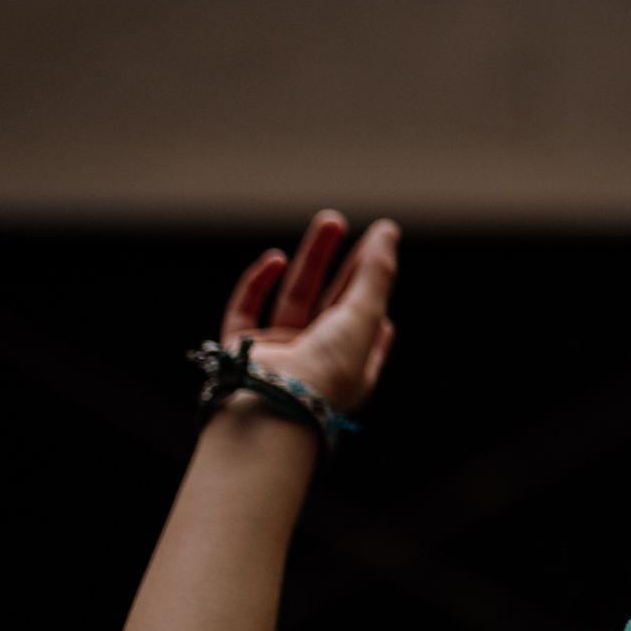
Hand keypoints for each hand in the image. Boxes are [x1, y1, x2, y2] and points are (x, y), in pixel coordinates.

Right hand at [217, 210, 400, 417]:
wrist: (270, 408)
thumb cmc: (325, 371)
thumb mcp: (363, 316)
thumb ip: (375, 274)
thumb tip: (388, 231)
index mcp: (351, 366)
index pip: (367, 322)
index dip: (371, 288)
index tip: (377, 255)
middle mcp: (315, 361)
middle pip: (330, 302)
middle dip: (340, 263)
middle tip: (337, 222)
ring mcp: (278, 356)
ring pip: (294, 298)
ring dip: (310, 260)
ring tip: (328, 222)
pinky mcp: (242, 352)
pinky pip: (248, 310)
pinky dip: (259, 283)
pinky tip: (277, 258)